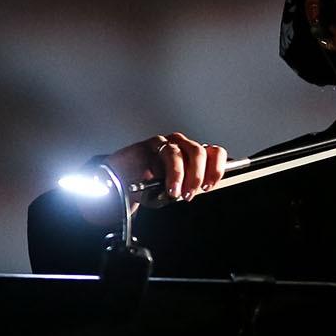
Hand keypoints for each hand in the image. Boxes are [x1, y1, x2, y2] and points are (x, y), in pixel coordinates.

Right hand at [98, 133, 227, 201]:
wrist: (119, 182)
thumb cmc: (148, 187)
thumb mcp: (173, 192)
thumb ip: (186, 188)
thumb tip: (197, 191)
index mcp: (193, 157)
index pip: (214, 154)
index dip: (216, 168)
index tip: (210, 185)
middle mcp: (183, 147)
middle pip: (201, 153)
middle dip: (199, 175)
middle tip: (191, 192)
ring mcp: (170, 143)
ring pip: (187, 151)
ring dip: (184, 175)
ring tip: (178, 193)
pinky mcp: (154, 142)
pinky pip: (168, 152)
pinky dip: (172, 172)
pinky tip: (169, 186)